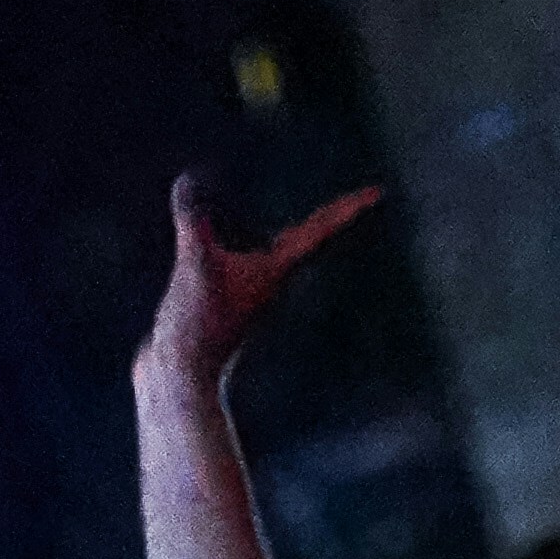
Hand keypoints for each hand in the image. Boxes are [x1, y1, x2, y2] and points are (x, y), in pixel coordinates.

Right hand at [137, 170, 383, 400]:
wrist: (181, 376)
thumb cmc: (198, 328)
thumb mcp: (194, 267)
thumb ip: (193, 224)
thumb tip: (187, 182)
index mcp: (276, 270)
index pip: (319, 230)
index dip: (347, 208)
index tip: (377, 192)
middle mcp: (271, 280)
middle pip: (308, 240)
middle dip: (331, 218)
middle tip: (359, 200)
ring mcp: (250, 291)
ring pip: (281, 252)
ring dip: (296, 232)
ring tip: (313, 216)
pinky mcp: (226, 298)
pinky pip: (247, 258)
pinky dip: (251, 239)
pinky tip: (240, 235)